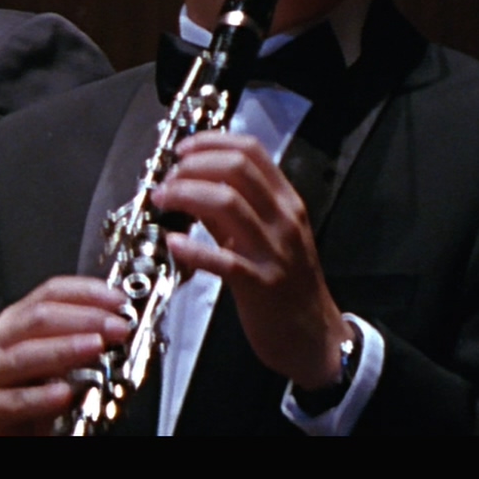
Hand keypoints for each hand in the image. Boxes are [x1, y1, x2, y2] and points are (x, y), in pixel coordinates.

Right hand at [0, 276, 129, 435]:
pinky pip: (15, 399)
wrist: (0, 432)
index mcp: (16, 321)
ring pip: (25, 354)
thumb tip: (118, 329)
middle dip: (84, 319)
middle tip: (117, 328)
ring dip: (65, 348)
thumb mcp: (57, 362)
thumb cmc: (32, 392)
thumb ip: (79, 342)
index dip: (86, 292)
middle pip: (38, 318)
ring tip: (96, 348)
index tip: (119, 301)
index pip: (50, 292)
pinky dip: (41, 396)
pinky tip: (64, 395)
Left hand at [154, 131, 350, 388]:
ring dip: (186, 194)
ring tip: (163, 200)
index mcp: (287, 202)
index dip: (211, 142)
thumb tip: (192, 185)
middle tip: (168, 179)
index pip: (252, 151)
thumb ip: (232, 211)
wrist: (314, 337)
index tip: (182, 149)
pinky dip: (194, 249)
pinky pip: (224, 260)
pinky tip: (172, 244)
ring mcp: (274, 251)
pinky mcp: (261, 285)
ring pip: (227, 203)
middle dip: (193, 165)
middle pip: (237, 168)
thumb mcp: (266, 236)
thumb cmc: (287, 284)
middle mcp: (283, 220)